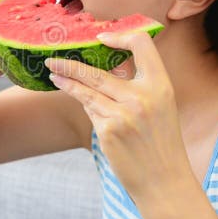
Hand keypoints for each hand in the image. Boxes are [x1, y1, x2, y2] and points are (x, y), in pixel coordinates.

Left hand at [44, 31, 192, 202]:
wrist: (164, 182)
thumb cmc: (161, 143)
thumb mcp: (161, 107)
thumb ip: (139, 87)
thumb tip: (106, 69)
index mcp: (161, 86)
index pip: (143, 44)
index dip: (122, 36)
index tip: (102, 38)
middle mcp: (142, 96)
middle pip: (98, 71)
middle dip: (71, 64)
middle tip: (53, 59)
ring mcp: (123, 113)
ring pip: (86, 90)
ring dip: (66, 81)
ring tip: (53, 74)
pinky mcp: (108, 130)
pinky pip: (90, 110)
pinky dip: (82, 102)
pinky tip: (70, 95)